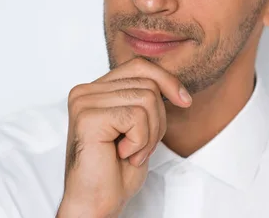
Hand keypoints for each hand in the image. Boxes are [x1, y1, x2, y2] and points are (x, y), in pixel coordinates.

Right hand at [56, 57, 192, 217]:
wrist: (97, 203)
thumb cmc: (116, 170)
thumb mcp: (139, 125)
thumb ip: (145, 97)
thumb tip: (171, 81)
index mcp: (95, 89)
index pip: (139, 66)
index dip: (167, 80)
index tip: (185, 101)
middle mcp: (85, 91)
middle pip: (147, 82)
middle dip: (158, 118)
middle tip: (141, 146)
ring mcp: (84, 102)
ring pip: (147, 98)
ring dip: (149, 134)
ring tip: (131, 152)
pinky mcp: (88, 117)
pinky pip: (137, 117)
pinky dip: (140, 141)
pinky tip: (122, 155)